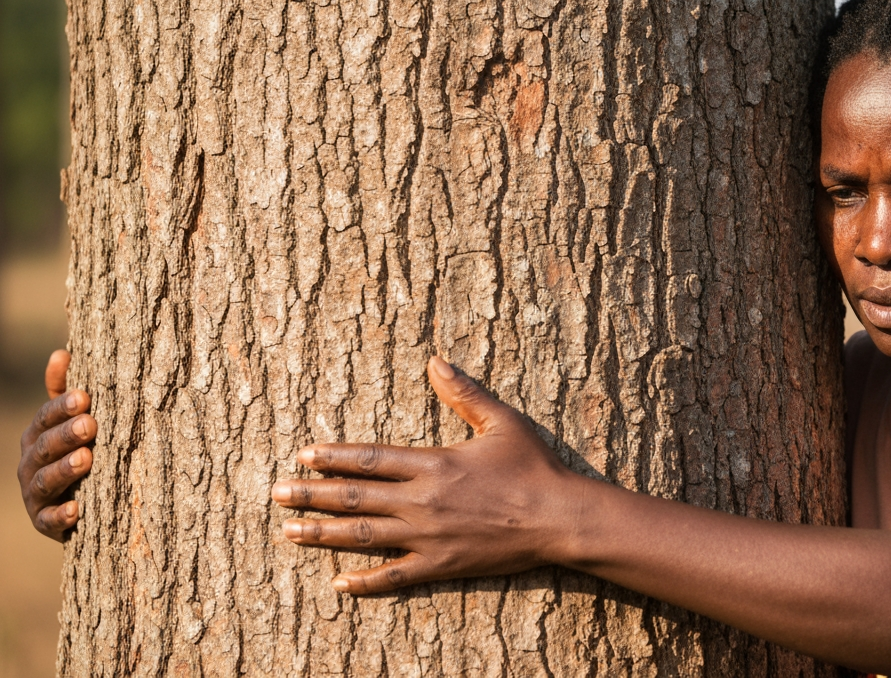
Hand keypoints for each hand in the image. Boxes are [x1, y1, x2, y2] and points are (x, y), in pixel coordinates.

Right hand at [17, 349, 95, 539]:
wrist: (82, 502)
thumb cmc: (77, 450)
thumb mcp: (72, 421)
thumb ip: (63, 391)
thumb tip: (61, 352)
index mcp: (37, 435)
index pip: (45, 417)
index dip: (61, 407)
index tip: (84, 397)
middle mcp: (30, 463)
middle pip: (44, 447)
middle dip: (66, 435)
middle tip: (90, 425)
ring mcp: (35, 493)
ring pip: (44, 481)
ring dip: (64, 470)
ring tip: (86, 459)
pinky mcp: (44, 521)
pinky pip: (49, 520)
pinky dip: (60, 516)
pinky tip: (76, 510)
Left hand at [271, 356, 585, 593]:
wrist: (558, 517)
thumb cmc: (533, 467)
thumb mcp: (501, 422)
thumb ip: (464, 394)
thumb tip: (435, 361)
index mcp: (433, 463)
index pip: (370, 459)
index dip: (333, 457)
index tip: (303, 455)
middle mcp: (422, 501)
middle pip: (355, 497)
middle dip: (312, 495)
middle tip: (276, 494)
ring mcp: (428, 536)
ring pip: (363, 536)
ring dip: (323, 534)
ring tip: (290, 532)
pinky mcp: (441, 565)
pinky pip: (395, 576)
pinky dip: (366, 582)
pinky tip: (340, 584)